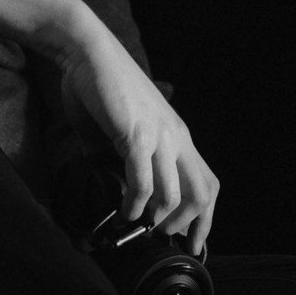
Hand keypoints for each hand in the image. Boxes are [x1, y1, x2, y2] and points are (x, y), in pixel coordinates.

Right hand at [57, 18, 219, 257]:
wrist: (87, 52)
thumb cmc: (101, 88)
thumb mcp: (124, 129)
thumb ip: (125, 158)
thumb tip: (113, 189)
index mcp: (178, 136)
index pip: (208, 183)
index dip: (205, 218)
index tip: (192, 242)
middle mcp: (176, 138)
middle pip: (204, 193)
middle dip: (190, 225)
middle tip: (168, 240)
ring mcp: (158, 136)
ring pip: (177, 194)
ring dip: (161, 220)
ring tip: (143, 227)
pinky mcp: (135, 134)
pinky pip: (143, 182)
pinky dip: (136, 205)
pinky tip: (124, 212)